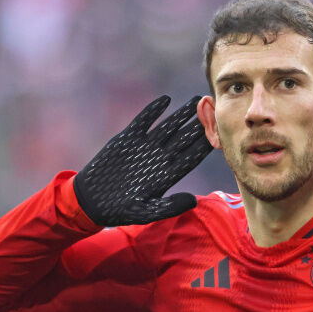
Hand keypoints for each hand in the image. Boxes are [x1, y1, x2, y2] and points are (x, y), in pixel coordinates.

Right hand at [73, 95, 212, 225]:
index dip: (205, 146)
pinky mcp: (128, 139)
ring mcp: (145, 147)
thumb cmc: (120, 210)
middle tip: (215, 109)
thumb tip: (193, 201)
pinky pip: (144, 121)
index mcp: (168, 175)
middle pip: (185, 139)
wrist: (93, 200)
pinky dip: (153, 111)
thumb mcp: (146, 211)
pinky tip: (165, 100)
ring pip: (168, 127)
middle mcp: (160, 158)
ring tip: (196, 99)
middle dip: (200, 124)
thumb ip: (170, 206)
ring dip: (182, 114)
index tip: (220, 134)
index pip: (191, 158)